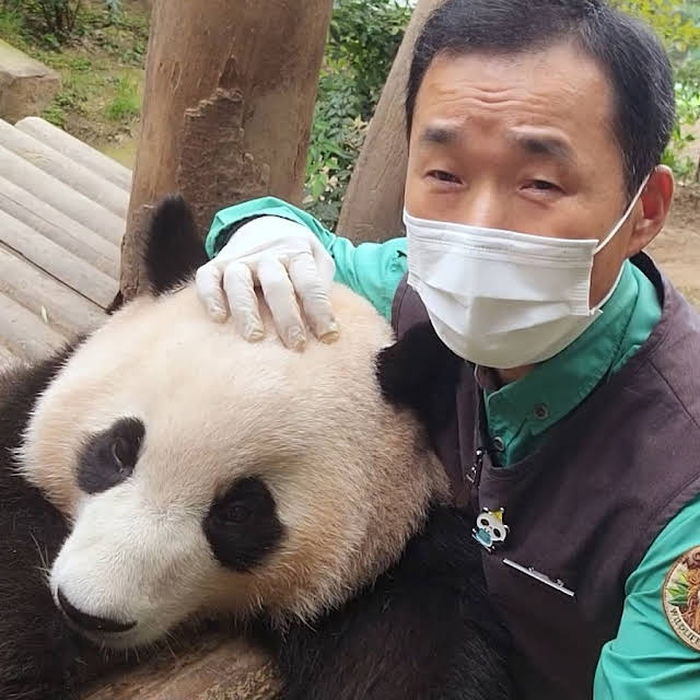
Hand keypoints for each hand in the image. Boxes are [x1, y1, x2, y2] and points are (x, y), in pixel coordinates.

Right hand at [196, 216, 338, 349]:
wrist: (267, 226)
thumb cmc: (299, 258)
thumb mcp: (319, 261)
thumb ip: (323, 287)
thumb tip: (326, 323)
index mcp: (297, 253)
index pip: (310, 283)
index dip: (320, 310)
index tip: (328, 336)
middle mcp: (267, 255)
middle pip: (276, 284)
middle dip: (287, 316)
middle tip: (296, 344)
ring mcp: (240, 259)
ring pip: (238, 281)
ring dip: (246, 309)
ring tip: (255, 337)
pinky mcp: (217, 265)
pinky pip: (207, 278)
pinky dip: (210, 296)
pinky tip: (218, 318)